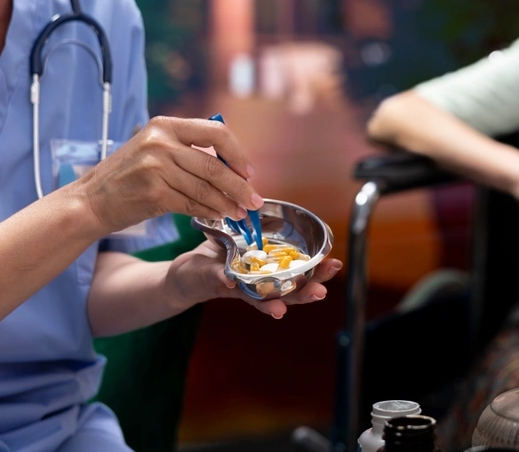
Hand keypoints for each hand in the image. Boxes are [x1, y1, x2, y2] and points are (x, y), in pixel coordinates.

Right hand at [72, 116, 263, 235]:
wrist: (91, 201)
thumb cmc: (129, 176)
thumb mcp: (155, 148)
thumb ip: (189, 150)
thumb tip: (234, 165)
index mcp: (165, 125)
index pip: (216, 131)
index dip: (237, 153)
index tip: (249, 171)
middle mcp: (161, 142)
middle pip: (215, 164)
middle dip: (240, 186)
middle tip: (254, 200)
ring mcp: (156, 167)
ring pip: (206, 188)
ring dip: (228, 203)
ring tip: (240, 213)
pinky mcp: (154, 192)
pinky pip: (192, 204)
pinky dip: (210, 212)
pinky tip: (219, 216)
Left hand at [166, 238, 342, 318]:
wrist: (183, 275)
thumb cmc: (215, 256)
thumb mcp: (237, 239)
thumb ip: (253, 230)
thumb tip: (266, 209)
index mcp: (268, 270)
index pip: (297, 272)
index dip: (316, 271)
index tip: (335, 264)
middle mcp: (257, 283)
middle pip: (286, 291)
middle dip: (304, 292)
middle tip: (321, 292)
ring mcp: (238, 287)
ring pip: (260, 298)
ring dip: (272, 302)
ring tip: (282, 309)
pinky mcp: (216, 285)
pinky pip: (222, 285)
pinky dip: (227, 284)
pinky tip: (231, 284)